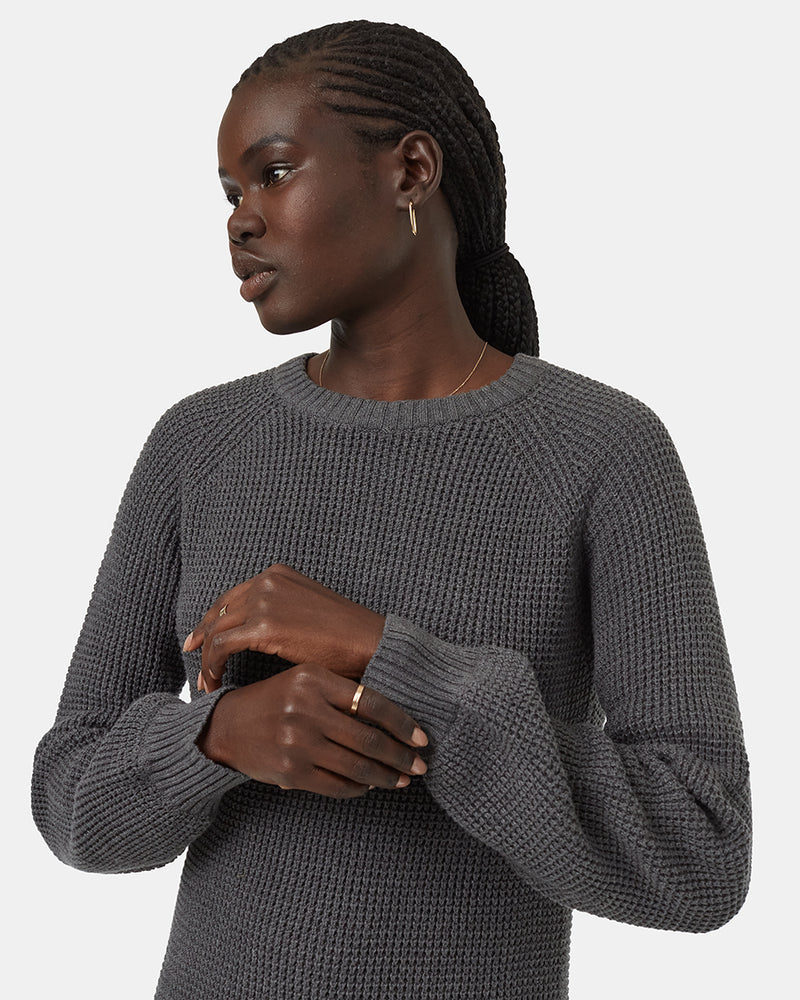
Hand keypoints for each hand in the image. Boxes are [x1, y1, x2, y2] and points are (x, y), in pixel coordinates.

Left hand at [184, 563, 386, 692]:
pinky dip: (212, 666)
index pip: (232, 597)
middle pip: (219, 611)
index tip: (201, 638)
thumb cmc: (345, 636)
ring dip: (207, 658)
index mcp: (277, 575)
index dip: (213, 619)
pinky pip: (222, 647)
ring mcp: (264, 601)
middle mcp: (267, 582)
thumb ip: (281, 612)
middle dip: (202, 636)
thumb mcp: (307, 611)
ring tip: (205, 682)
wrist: (368, 642)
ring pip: (216, 631)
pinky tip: (214, 683)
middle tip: (192, 655)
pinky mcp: (264, 626)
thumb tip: (259, 631)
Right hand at [198, 662, 428, 797]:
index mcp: (313, 679)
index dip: (403, 723)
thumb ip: (342, 693)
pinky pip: (336, 785)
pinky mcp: (290, 772)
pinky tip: (369, 786)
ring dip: (386, 777)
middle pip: (369, 739)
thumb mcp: (304, 680)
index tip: (422, 737)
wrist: (226, 726)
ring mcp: (297, 743)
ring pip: (357, 766)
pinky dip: (359, 788)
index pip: (372, 702)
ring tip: (403, 780)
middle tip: (421, 765)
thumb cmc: (274, 699)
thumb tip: (393, 718)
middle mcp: (305, 709)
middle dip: (401, 756)